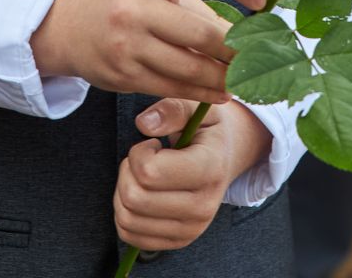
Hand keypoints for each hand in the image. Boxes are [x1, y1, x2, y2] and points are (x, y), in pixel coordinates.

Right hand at [29, 0, 263, 102]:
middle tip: (258, 53)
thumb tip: (245, 26)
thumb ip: (192, 1)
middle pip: (200, 32)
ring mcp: (128, 45)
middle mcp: (135, 8)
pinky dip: (202, 93)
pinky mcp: (125, 75)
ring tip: (245, 78)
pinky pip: (172, 87)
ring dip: (224, 77)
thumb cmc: (124, 1)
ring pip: (189, 67)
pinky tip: (221, 93)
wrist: (67, 28)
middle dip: (235, 48)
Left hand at [114, 98, 273, 252]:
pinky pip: (130, 235)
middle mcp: (203, 206)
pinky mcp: (178, 241)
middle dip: (128, 171)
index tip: (152, 144)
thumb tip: (143, 124)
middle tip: (143, 158)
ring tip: (142, 176)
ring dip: (123, 192)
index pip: (150, 173)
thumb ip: (172, 109)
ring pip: (127, 219)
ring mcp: (192, 229)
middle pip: (134, 198)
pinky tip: (141, 194)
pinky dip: (125, 213)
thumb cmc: (208, 130)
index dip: (139, 152)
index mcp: (210, 169)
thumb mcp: (198, 109)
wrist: (228, 158)